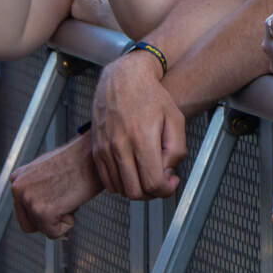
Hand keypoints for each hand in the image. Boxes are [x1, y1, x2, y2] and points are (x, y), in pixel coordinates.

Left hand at [12, 134, 104, 239]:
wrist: (95, 154)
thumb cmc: (80, 159)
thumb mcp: (48, 170)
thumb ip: (36, 187)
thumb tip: (40, 205)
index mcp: (18, 178)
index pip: (24, 210)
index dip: (46, 208)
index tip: (59, 196)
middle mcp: (18, 188)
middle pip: (30, 224)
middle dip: (49, 219)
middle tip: (65, 200)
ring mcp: (29, 200)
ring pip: (43, 228)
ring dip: (61, 218)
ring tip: (70, 195)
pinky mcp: (42, 211)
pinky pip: (54, 233)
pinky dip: (68, 223)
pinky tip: (73, 201)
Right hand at [89, 50, 185, 198]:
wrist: (123, 80)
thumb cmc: (151, 96)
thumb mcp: (175, 118)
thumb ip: (176, 149)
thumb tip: (167, 172)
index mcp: (142, 138)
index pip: (152, 182)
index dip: (166, 189)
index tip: (172, 181)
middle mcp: (120, 146)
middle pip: (134, 192)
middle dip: (152, 193)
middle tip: (162, 180)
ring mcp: (105, 149)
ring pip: (120, 189)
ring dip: (137, 189)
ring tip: (148, 174)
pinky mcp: (97, 150)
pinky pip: (107, 180)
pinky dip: (121, 183)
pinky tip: (134, 171)